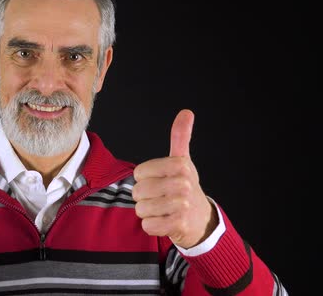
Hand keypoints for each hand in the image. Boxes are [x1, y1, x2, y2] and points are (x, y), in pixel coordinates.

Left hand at [132, 109, 216, 248]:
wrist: (200, 220)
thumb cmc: (185, 188)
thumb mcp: (182, 161)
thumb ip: (180, 137)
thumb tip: (186, 112)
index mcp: (179, 165)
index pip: (139, 173)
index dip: (145, 179)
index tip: (160, 181)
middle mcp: (182, 184)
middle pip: (138, 191)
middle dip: (144, 197)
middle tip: (161, 198)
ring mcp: (181, 205)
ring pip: (141, 209)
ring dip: (148, 212)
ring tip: (163, 209)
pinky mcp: (178, 225)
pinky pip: (147, 225)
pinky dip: (152, 226)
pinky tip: (164, 221)